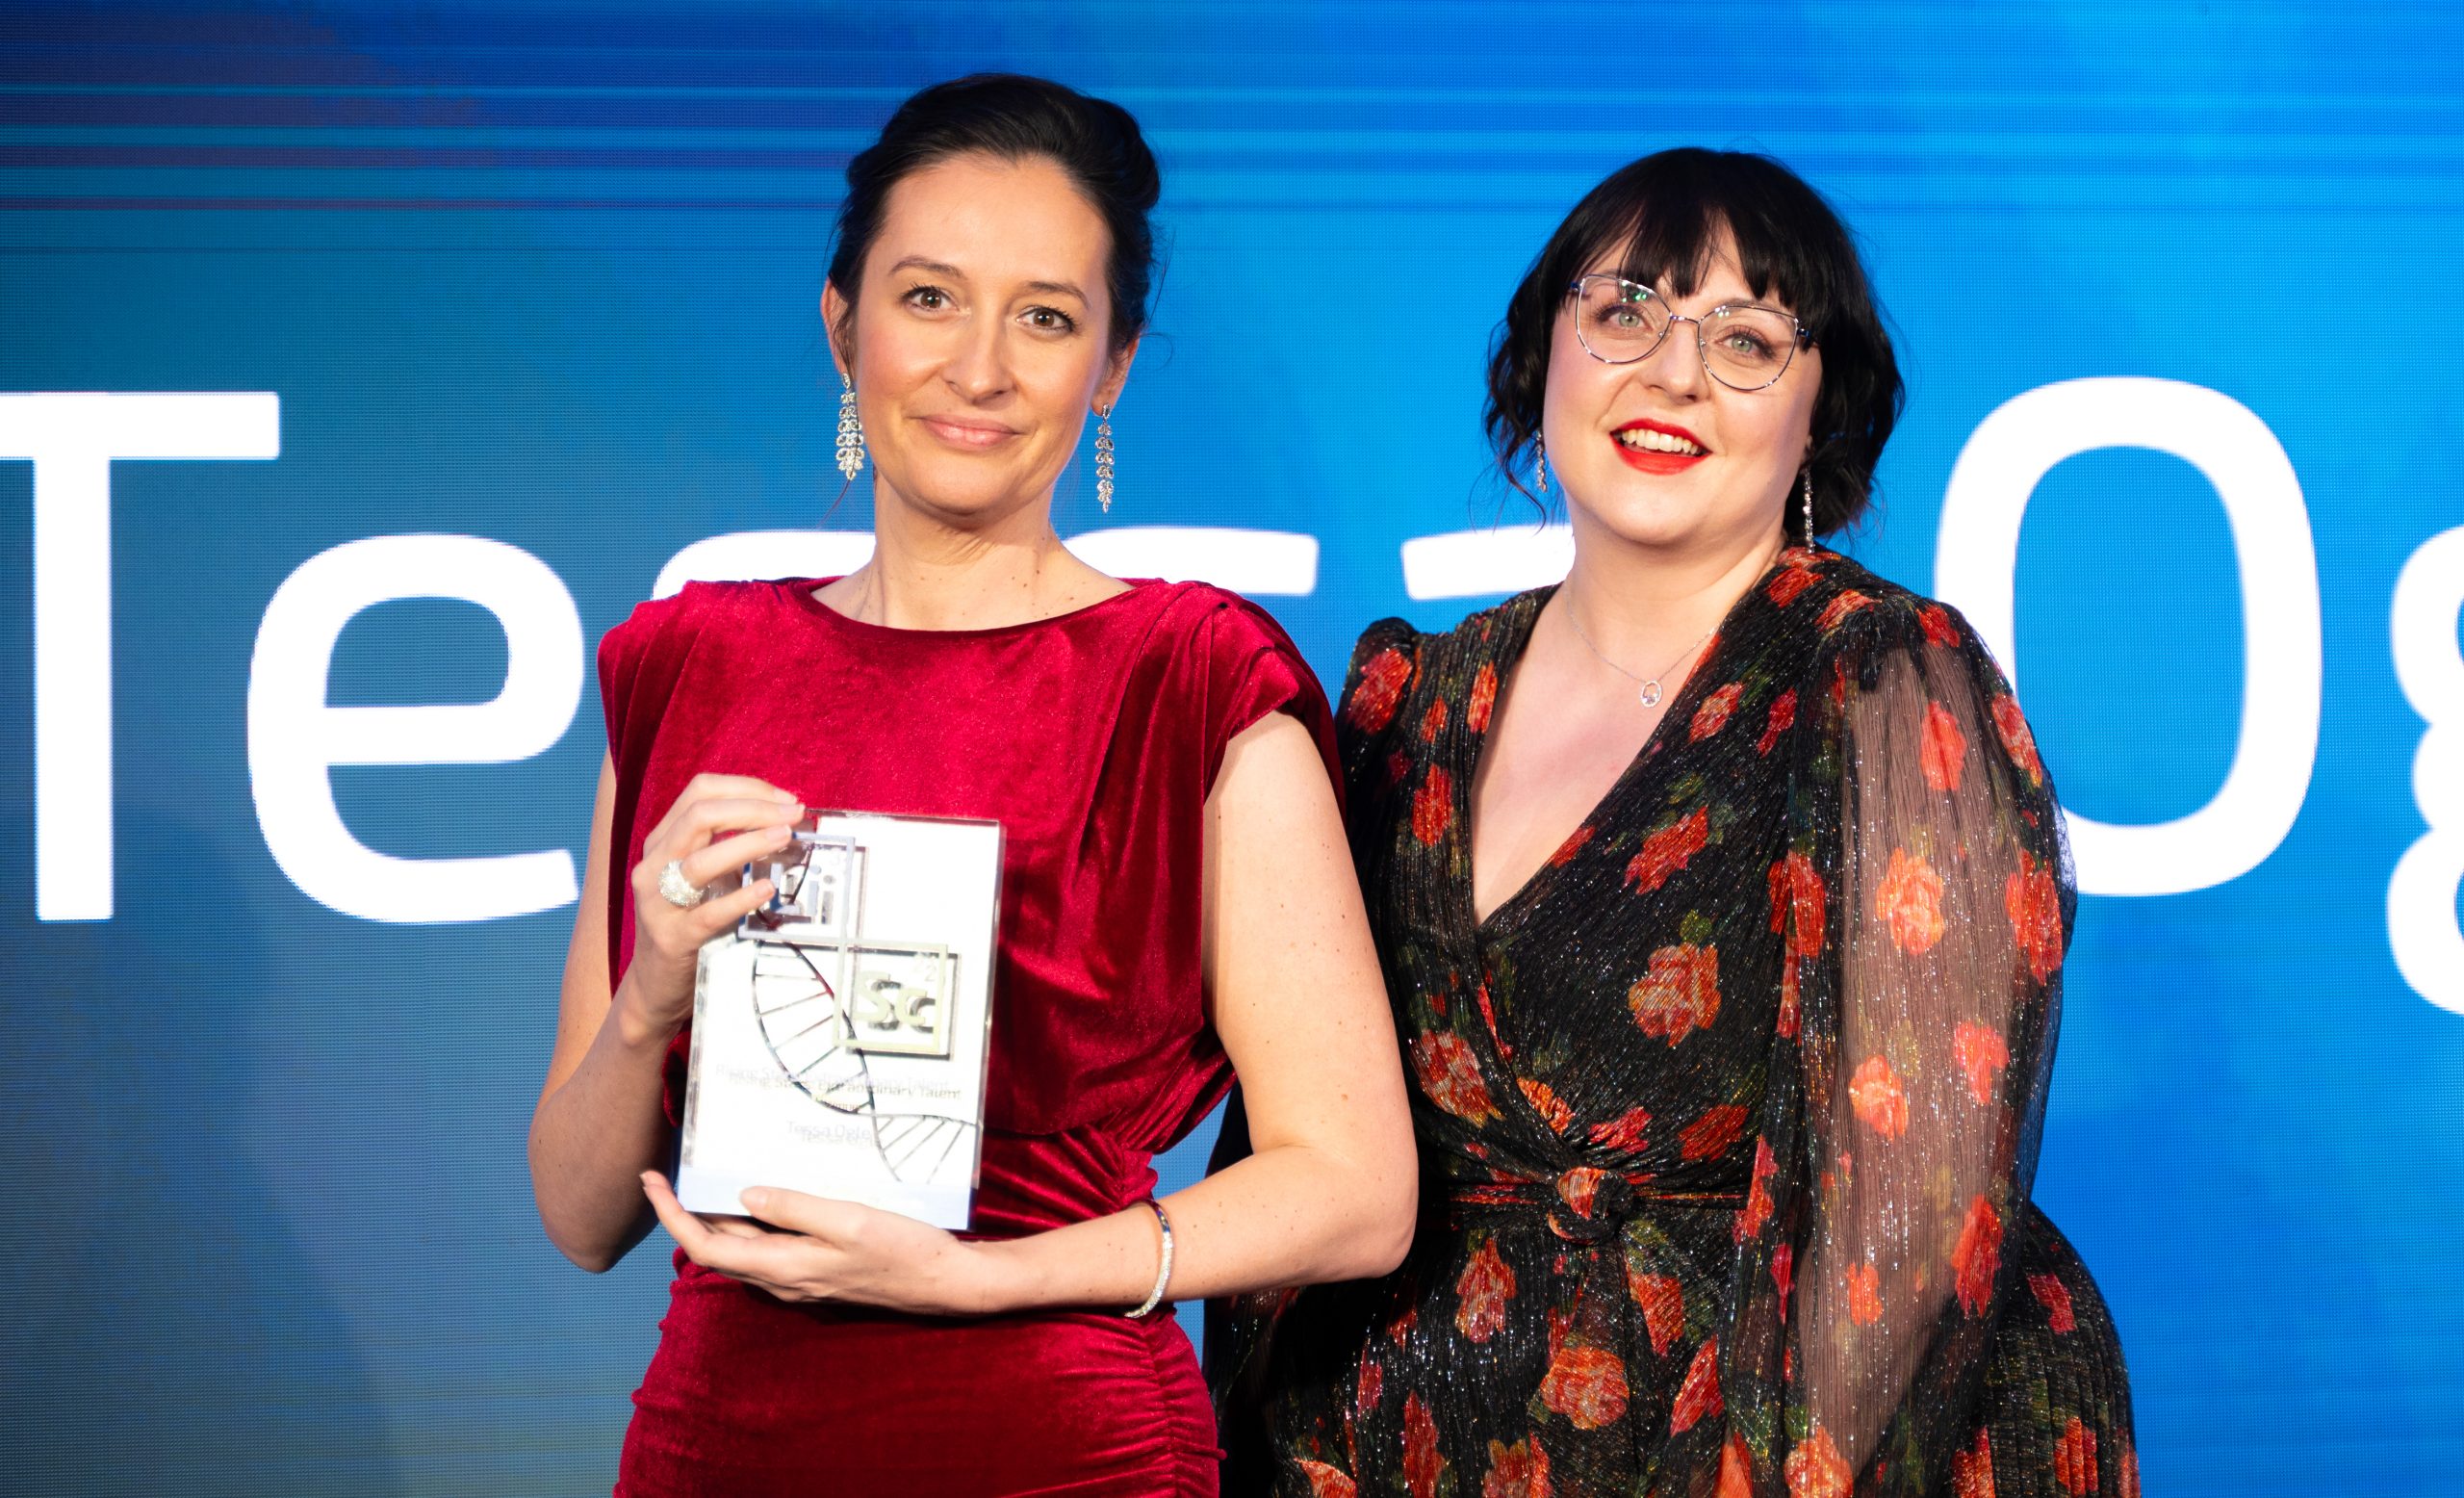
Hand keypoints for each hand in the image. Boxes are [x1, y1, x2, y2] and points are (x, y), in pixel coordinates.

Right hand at [620, 773, 803, 1035]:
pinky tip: (767, 889)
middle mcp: (653, 865)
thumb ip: (729, 848)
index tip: (785, 798)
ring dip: (749, 843)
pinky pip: (708, 913)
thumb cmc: (688, 922)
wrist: (654, 984)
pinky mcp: (673, 938)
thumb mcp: (702, 878)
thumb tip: (785, 824)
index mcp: (662, 842)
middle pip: (700, 816)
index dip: (746, 788)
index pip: (699, 792)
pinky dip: (740, 897)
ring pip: (701, 861)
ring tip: (785, 838)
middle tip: (793, 815)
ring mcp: (659, 902)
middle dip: (753, 808)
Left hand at [641, 1172, 997, 1315]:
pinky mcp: (816, 1274)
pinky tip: (760, 1199)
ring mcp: (799, 1281)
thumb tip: (744, 1196)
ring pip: (740, 1251)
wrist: (945, 1283)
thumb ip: (794, 1207)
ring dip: (715, 1219)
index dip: (672, 1215)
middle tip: (670, 1173)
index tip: (651, 1181)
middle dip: (685, 1213)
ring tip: (706, 1180)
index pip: (705, 1246)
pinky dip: (748, 1224)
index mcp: (784, 1267)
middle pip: (716, 1249)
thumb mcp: (849, 1219)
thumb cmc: (904, 1250)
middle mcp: (783, 1281)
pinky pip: (766, 1250)